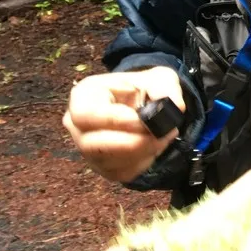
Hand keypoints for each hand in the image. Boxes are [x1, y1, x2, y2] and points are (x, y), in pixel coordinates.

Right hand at [63, 67, 183, 181]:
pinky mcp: (102, 166)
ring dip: (142, 153)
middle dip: (133, 143)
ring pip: (108, 162)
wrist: (144, 104)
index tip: (144, 122)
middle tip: (162, 134)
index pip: (86, 114)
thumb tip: (173, 107)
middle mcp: (77, 125)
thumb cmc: (144, 88)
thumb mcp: (159, 78)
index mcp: (83, 96)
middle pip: (93, 145)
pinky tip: (155, 146)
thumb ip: (165, 89)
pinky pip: (120, 173)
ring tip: (164, 137)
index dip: (115, 121)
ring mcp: (86, 149)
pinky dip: (143, 162)